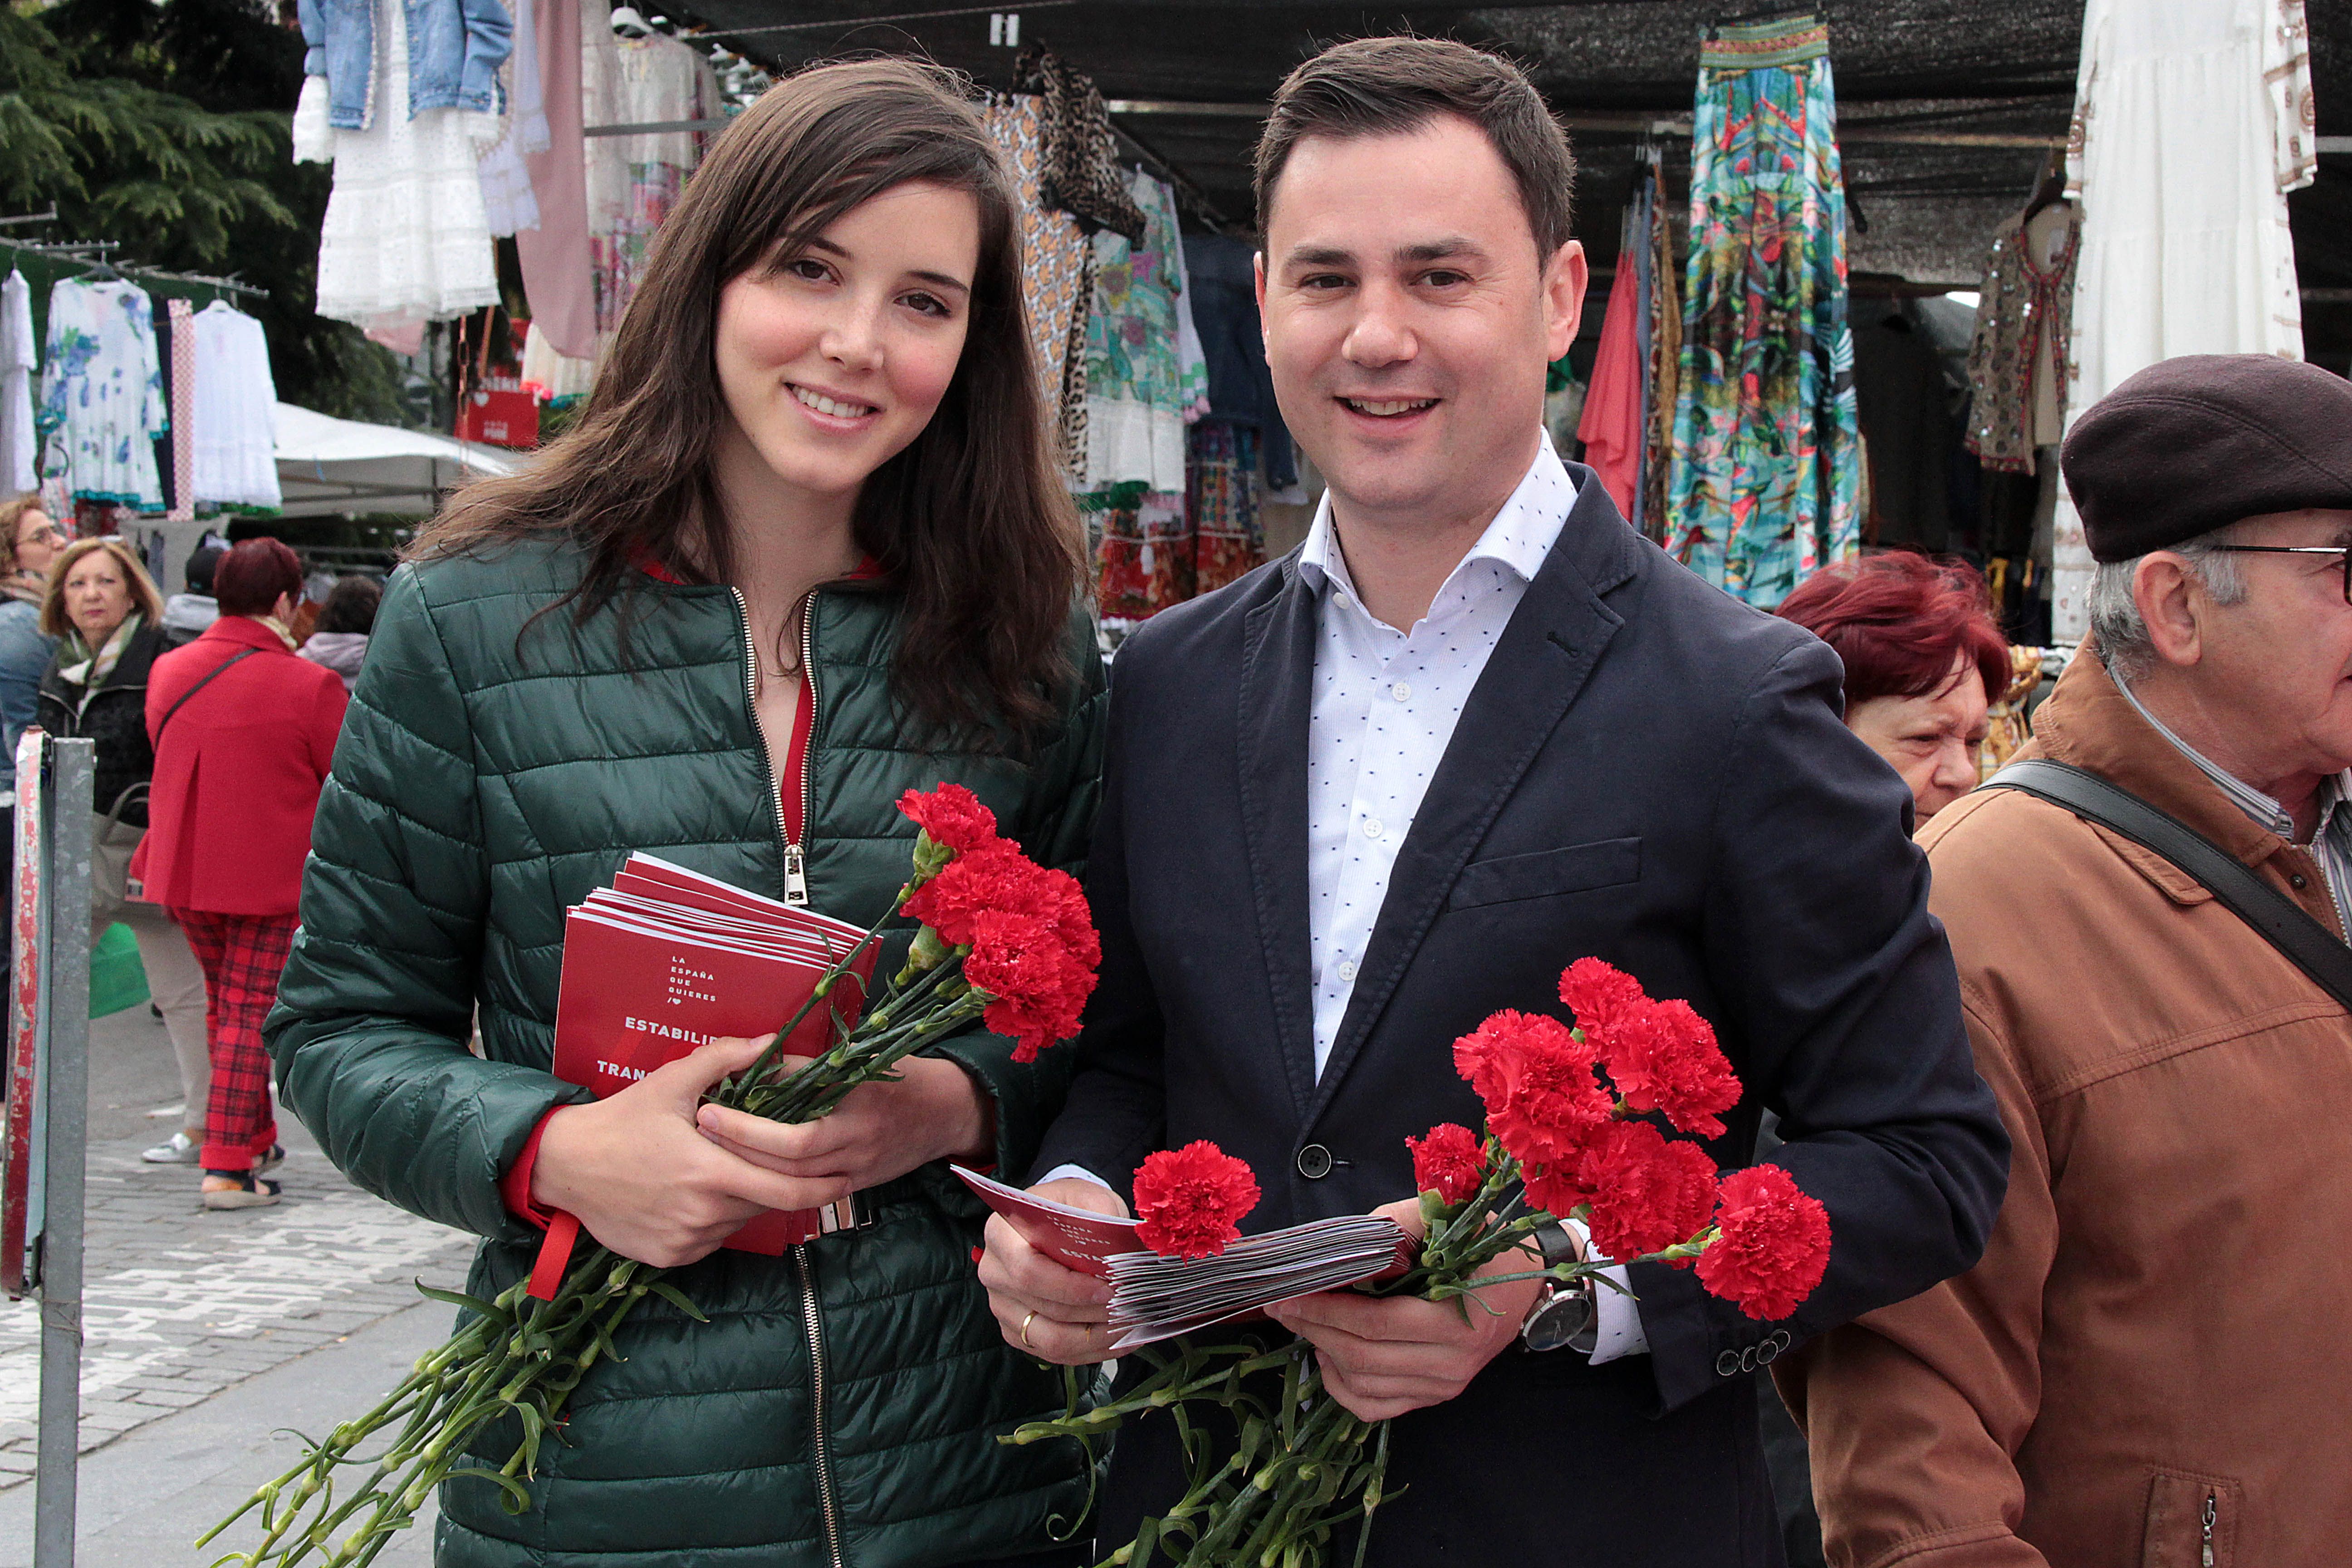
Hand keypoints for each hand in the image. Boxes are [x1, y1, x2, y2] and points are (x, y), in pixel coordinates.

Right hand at [531, 1036, 857, 1268]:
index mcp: (711, 1173)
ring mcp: (685, 1241)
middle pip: (764, 1203)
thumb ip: (724, 1059)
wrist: (565, 1166)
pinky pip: (710, 1239)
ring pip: (737, 1222)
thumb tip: (772, 1041)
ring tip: (725, 1171)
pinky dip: (714, 1220)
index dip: (822, 1187)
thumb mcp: (672, 1082)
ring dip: (743, 1200)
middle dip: (779, 1184)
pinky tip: (696, 1194)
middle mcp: (703, 1214)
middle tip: (791, 1168)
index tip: (845, 1178)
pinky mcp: (669, 1257)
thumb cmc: (622, 1120)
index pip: (786, 1189)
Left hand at [694, 1048, 993, 1191]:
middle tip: (697, 1131)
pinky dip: (776, 1184)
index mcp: (859, 1116)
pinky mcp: (856, 1187)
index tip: (710, 1110)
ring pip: (794, 1187)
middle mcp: (857, 1153)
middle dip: (738, 1152)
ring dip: (750, 1171)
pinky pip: (809, 1192)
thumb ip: (812, 1070)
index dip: (748, 1130)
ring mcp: (857, 1175)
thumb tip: (758, 1068)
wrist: (948, 1112)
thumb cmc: (904, 1077)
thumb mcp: (862, 1063)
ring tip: (711, 1151)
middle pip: (786, 1169)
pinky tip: (746, 1172)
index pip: (795, 1139)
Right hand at [976, 1178, 1127, 1364]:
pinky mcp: (1016, 1331)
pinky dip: (1090, 1350)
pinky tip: (1120, 1339)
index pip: (1028, 1272)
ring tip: (1130, 1327)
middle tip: (1130, 1309)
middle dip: (1091, 1314)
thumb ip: (1099, 1211)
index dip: (1070, 1288)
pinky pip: (1052, 1353)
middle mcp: (993, 1272)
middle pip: (1042, 1310)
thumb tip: (1120, 1237)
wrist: (1052, 1222)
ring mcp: (1002, 1306)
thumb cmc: (1068, 1209)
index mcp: (1000, 1234)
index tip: (1108, 1290)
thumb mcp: (1085, 1196)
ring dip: (1095, 1339)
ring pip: (1049, 1340)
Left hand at [1263, 1198, 1544, 1421]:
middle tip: (1282, 1305)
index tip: (1289, 1292)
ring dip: (1324, 1356)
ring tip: (1304, 1324)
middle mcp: (1451, 1364)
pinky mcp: (1436, 1396)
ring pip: (1365, 1386)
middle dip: (1314, 1329)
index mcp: (1456, 1322)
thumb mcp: (1450, 1222)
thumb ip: (1396, 1225)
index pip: (1374, 1324)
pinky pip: (1377, 1407)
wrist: (1530, 1286)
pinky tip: (1329, 1358)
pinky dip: (1343, 1388)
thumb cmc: (1489, 1250)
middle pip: (1363, 1357)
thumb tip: (1346, 1240)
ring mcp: (1443, 1386)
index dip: (1325, 1310)